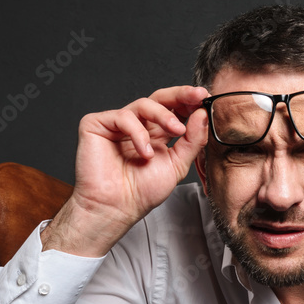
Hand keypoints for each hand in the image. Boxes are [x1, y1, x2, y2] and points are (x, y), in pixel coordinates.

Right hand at [42, 85, 208, 256]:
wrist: (117, 208)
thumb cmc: (142, 192)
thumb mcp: (177, 165)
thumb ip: (192, 140)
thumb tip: (202, 114)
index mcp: (155, 134)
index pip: (173, 109)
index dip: (189, 101)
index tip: (206, 98)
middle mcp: (137, 126)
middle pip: (160, 99)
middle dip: (181, 95)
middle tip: (198, 96)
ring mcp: (117, 124)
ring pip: (144, 104)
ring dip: (164, 115)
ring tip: (176, 131)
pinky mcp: (97, 124)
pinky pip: (123, 117)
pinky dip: (139, 133)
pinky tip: (145, 152)